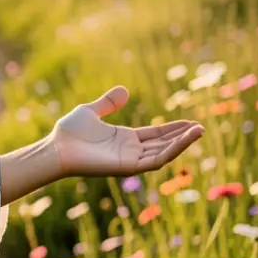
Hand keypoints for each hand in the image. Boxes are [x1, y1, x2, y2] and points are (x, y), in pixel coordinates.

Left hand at [49, 85, 203, 178]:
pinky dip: (171, 151)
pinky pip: (155, 160)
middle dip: (182, 137)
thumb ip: (108, 103)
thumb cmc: (69, 132)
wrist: (56, 147)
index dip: (173, 129)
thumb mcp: (91, 111)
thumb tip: (124, 90)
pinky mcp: (128, 167)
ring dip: (182, 143)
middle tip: (201, 127)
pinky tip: (184, 140)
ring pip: (164, 153)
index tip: (191, 122)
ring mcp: (130, 160)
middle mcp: (131, 151)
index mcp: (125, 139)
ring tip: (199, 131)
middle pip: (163, 144)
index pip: (156, 135)